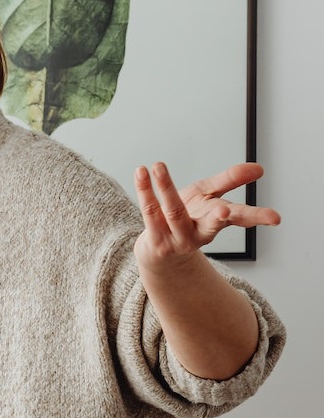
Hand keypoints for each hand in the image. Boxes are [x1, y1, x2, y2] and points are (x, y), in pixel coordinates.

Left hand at [133, 161, 280, 268]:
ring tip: (159, 165)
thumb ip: (230, 181)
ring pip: (173, 212)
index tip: (274, 218)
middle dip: (218, 217)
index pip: (240, 219)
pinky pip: (150, 212)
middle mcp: (199, 234)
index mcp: (216, 222)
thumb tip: (260, 169)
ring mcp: (176, 239)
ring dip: (166, 187)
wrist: (159, 252)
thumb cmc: (188, 219)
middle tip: (224, 210)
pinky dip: (145, 191)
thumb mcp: (210, 197)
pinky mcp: (156, 239)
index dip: (257, 217)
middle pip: (210, 223)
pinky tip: (142, 173)